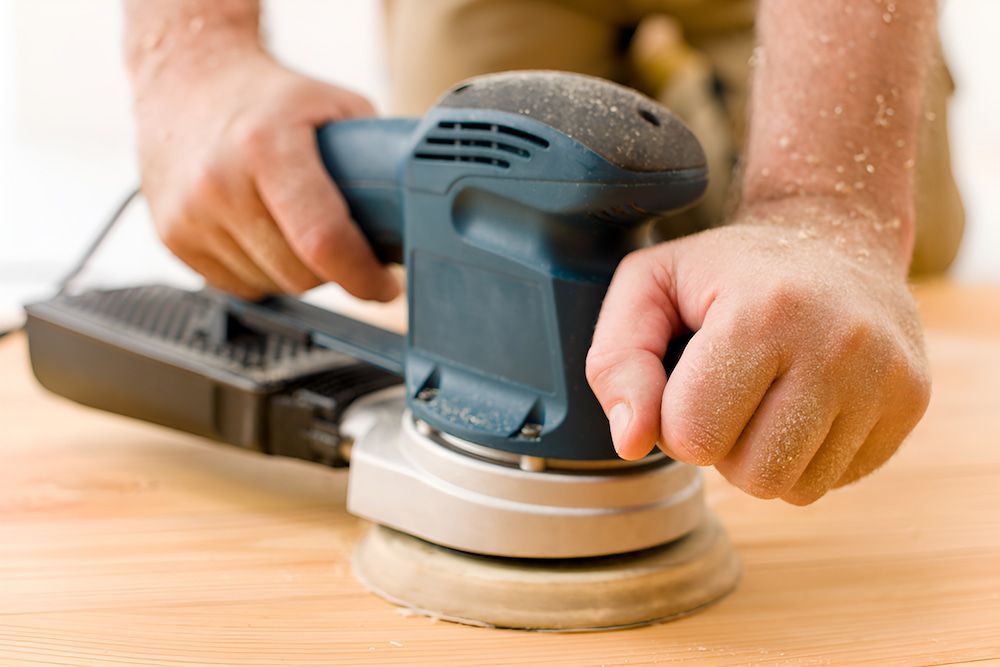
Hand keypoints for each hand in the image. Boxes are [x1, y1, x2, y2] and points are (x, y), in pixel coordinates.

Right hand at [132, 50, 399, 300]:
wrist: (185, 78)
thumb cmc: (267, 96)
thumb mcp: (335, 106)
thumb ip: (379, 159)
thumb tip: (417, 215)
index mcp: (266, 146)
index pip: (323, 240)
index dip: (363, 276)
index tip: (385, 285)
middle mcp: (219, 182)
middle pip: (300, 274)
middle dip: (335, 271)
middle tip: (347, 247)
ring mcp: (189, 215)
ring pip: (272, 286)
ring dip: (298, 273)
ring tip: (300, 231)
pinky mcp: (172, 237)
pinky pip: (239, 287)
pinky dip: (263, 273)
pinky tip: (266, 235)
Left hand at [586, 200, 930, 503]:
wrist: (834, 236)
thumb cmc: (724, 268)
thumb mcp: (648, 286)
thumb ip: (616, 362)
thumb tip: (631, 443)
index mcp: (763, 311)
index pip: (692, 435)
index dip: (673, 419)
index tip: (689, 377)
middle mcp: (838, 344)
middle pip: (749, 474)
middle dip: (720, 444)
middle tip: (728, 389)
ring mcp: (886, 376)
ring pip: (793, 488)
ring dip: (761, 456)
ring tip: (764, 395)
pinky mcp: (911, 402)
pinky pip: (833, 481)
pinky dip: (804, 456)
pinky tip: (803, 402)